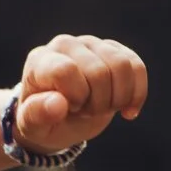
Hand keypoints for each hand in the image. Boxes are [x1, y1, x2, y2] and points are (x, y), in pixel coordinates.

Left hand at [14, 34, 146, 150]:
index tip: (69, 109)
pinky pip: (137, 67)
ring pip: (122, 66)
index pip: (66, 70)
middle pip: (99, 72)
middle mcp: (66, 44)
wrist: (60, 117)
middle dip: (97, 104)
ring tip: (102, 109)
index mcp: (41, 60)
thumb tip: (58, 104)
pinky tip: (127, 111)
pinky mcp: (115, 50)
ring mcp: (92, 44)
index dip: (76, 97)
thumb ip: (38, 115)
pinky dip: (137, 94)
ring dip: (117, 99)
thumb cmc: (43, 120)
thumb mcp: (33, 125)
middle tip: (84, 112)